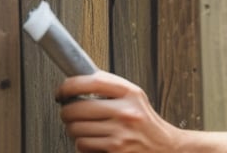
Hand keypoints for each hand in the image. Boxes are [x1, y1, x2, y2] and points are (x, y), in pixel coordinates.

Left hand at [56, 71, 181, 152]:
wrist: (164, 148)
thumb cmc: (145, 123)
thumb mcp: (134, 98)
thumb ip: (110, 88)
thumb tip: (78, 81)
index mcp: (130, 92)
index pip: (91, 81)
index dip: (69, 85)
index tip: (62, 91)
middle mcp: (126, 110)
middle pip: (77, 108)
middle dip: (66, 112)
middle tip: (69, 113)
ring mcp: (120, 131)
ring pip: (76, 129)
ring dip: (74, 130)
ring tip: (85, 128)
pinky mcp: (115, 149)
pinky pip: (82, 144)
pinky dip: (83, 144)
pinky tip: (94, 141)